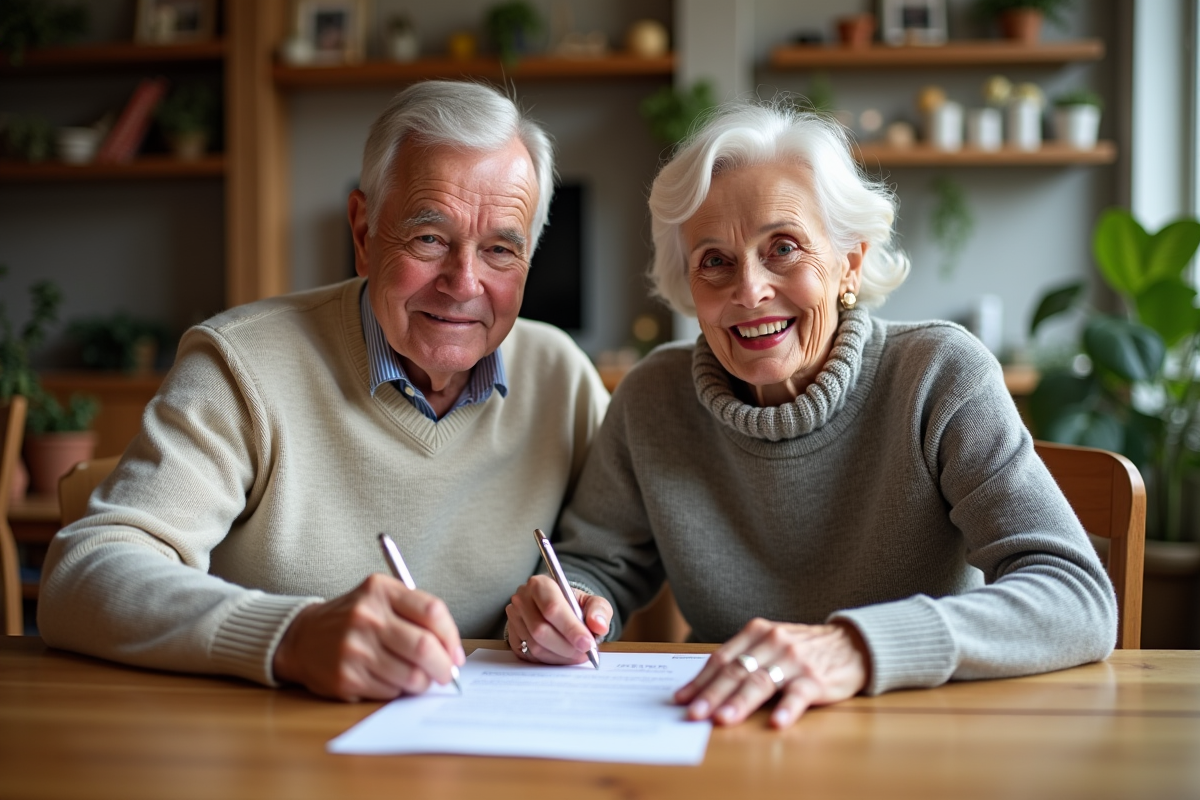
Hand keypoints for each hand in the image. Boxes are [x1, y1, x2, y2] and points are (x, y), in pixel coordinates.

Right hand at [272, 573, 464, 701]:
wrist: (302, 638)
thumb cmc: (354, 619)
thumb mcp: (381, 599)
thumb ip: (417, 615)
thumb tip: (454, 654)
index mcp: (380, 590)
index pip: (432, 611)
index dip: (451, 637)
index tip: (456, 654)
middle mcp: (366, 616)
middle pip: (424, 647)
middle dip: (444, 667)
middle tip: (447, 675)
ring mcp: (354, 648)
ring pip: (410, 675)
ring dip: (423, 683)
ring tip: (418, 679)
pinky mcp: (346, 677)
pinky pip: (390, 691)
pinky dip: (398, 690)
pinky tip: (388, 680)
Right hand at [505, 575, 610, 663]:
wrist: (559, 610)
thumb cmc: (574, 605)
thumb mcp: (592, 602)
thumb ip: (599, 611)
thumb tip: (598, 626)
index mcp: (540, 585)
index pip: (552, 608)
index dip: (571, 628)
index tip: (587, 643)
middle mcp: (522, 600)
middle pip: (541, 630)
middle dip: (567, 646)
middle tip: (585, 653)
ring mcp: (514, 620)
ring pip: (535, 646)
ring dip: (560, 656)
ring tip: (577, 655)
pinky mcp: (512, 638)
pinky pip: (530, 656)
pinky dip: (551, 660)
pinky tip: (564, 657)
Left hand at [675, 618, 869, 728]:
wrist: (852, 645)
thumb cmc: (803, 648)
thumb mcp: (771, 643)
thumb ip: (744, 659)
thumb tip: (707, 687)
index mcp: (757, 632)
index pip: (722, 658)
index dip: (700, 680)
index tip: (681, 699)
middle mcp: (773, 643)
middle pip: (737, 671)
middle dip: (712, 694)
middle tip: (694, 713)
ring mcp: (795, 661)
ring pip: (761, 682)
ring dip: (740, 702)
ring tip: (723, 719)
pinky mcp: (816, 679)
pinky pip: (798, 695)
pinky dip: (787, 709)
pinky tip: (776, 723)